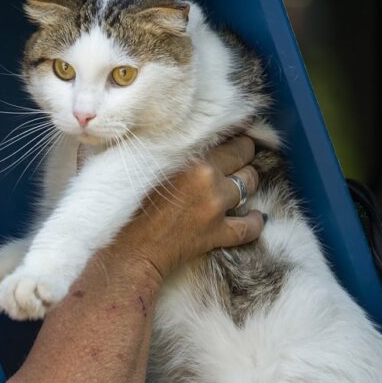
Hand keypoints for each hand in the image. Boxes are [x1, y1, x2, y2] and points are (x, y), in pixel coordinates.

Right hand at [107, 136, 264, 289]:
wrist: (125, 249)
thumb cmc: (124, 205)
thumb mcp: (142, 166)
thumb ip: (166, 150)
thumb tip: (183, 137)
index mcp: (187, 158)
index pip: (224, 136)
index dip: (230, 134)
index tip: (230, 134)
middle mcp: (207, 177)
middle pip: (243, 154)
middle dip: (244, 153)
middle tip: (240, 153)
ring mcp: (215, 206)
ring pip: (250, 183)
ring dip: (248, 182)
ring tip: (241, 182)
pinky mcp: (217, 233)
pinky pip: (250, 227)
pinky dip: (256, 222)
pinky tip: (257, 217)